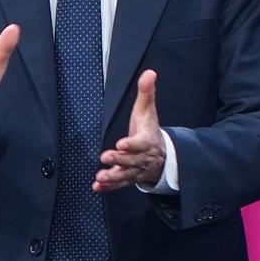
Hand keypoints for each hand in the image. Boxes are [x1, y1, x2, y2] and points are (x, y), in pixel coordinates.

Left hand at [95, 71, 169, 192]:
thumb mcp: (148, 110)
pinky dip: (109, 187)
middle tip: (106, 157)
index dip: (132, 144)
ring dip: (113, 177)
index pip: (141, 143)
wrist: (162, 155)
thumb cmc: (149, 130)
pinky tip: (97, 187)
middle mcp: (142, 157)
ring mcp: (136, 169)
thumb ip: (147, 93)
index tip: (122, 143)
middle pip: (132, 160)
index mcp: (147, 140)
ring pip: (126, 174)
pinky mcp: (129, 177)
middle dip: (119, 159)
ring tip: (101, 177)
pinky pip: (120, 184)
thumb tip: (149, 73)